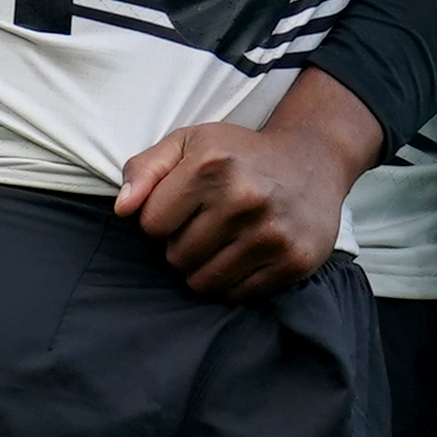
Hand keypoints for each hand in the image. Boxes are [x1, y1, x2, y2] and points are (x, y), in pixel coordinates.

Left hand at [118, 78, 377, 301]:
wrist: (314, 160)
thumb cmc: (239, 155)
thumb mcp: (190, 143)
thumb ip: (146, 168)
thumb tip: (123, 209)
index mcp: (212, 165)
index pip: (151, 224)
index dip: (162, 217)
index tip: (184, 205)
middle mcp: (244, 198)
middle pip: (176, 257)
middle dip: (183, 244)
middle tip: (209, 223)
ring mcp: (271, 233)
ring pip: (203, 282)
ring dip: (205, 267)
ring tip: (225, 239)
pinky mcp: (292, 261)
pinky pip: (237, 294)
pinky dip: (234, 280)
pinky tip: (247, 252)